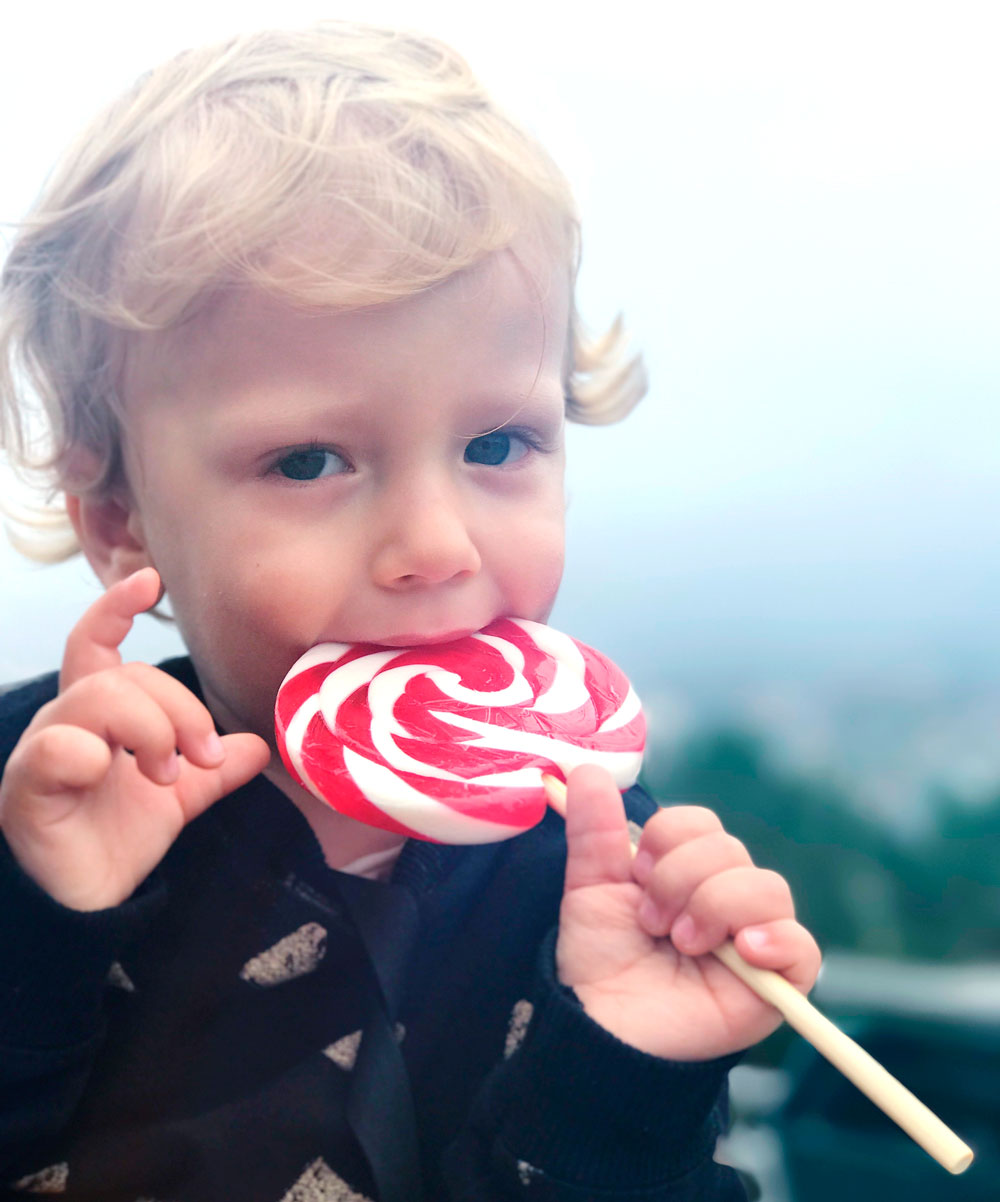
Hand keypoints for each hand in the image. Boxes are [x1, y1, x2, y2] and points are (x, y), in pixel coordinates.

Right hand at [0, 568, 269, 910]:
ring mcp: (42, 753)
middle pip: (122, 675)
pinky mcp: (28, 790)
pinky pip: (55, 748)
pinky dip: (88, 753)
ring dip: (150, 730)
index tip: (150, 580)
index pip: (96, 643)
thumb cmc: (119, 840)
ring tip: (167, 775)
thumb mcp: (182, 796)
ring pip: (97, 697)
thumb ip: (216, 768)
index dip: (116, 607)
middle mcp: (65, 723)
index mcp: (98, 715)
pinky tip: (107, 773)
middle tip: (205, 756)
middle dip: (179, 709)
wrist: (92, 904)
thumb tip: (259, 745)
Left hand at [555, 764, 820, 1060]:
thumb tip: (586, 770)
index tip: (636, 873)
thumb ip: (593, 830)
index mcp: (688, 871)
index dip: (668, 837)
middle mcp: (726, 897)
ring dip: (714, 907)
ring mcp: (755, 937)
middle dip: (679, 879)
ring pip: (765, 887)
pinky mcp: (777, 983)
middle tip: (652, 921)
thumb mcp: (590, 888)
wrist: (601, 1029)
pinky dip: (776, 939)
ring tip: (681, 943)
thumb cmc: (600, 960)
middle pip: (731, 849)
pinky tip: (743, 949)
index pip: (703, 822)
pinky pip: (803, 946)